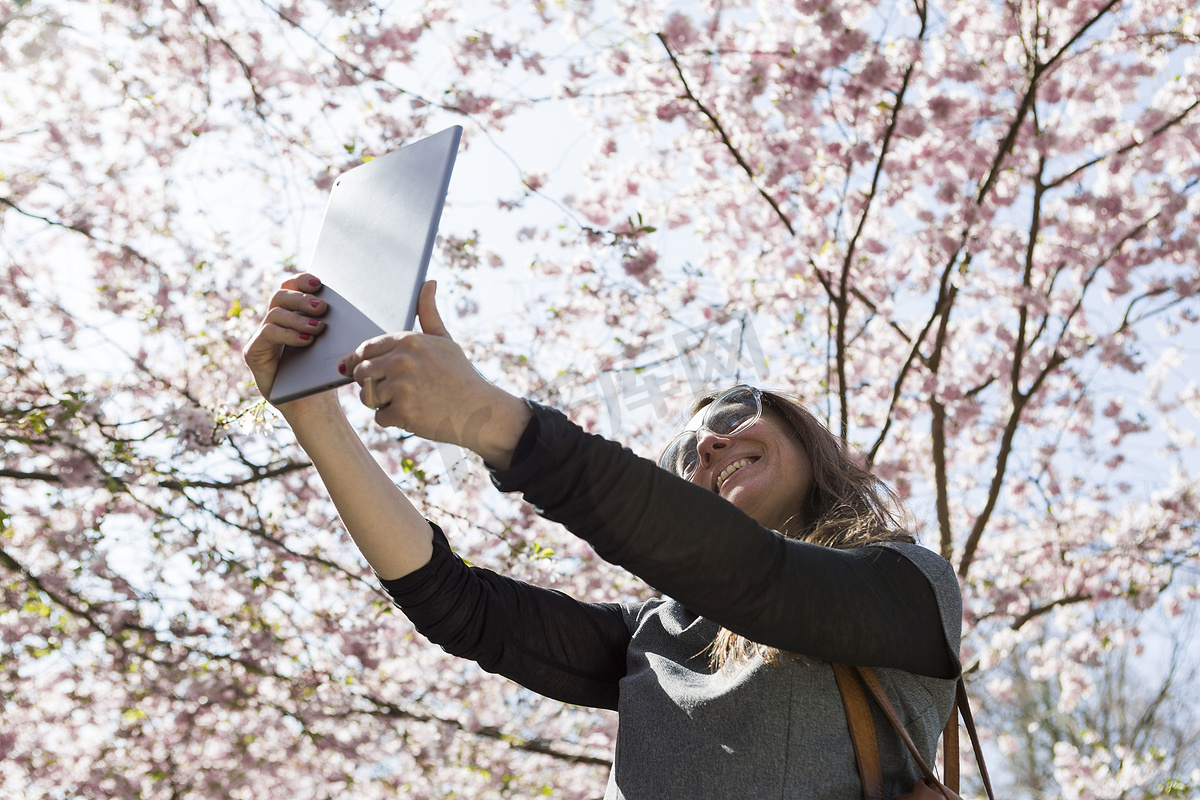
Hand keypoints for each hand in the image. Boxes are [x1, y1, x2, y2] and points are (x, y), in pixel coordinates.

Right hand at [242, 273, 328, 405]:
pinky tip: (306, 340)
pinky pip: (267, 334)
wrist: (314, 404)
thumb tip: (350, 302)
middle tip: (323, 307)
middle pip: (281, 296)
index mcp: (293, 314)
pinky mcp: (254, 352)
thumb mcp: (333, 344)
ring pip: (274, 313)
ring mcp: (262, 336)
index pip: (291, 287)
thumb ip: (334, 323)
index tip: (319, 282)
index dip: (301, 280)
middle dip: (302, 299)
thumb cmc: (324, 372)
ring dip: (298, 318)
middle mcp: (274, 321)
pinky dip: (288, 334)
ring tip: (318, 328)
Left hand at [339, 280, 530, 465]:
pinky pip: (380, 417)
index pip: (365, 349)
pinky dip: (394, 420)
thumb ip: (428, 312)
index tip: (366, 370)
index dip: (361, 361)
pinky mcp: (403, 412)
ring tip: (407, 400)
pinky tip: (415, 414)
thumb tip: (428, 282)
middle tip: (395, 389)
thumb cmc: (460, 375)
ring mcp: (401, 387)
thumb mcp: (445, 340)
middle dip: (371, 383)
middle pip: (360, 372)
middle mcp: (402, 360)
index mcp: (409, 340)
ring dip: (381, 403)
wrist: (480, 411)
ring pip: (367, 396)